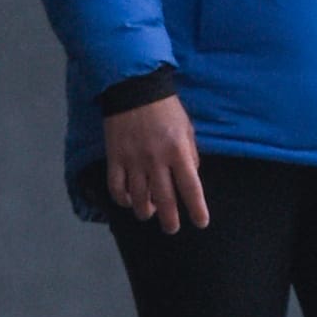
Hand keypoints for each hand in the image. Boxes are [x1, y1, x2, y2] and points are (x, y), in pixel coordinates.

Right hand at [103, 88, 210, 229]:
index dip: (196, 209)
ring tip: (149, 213)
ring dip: (145, 212)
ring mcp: (134, 160)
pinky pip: (117, 187)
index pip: (191, 188)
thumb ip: (190, 154)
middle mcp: (157, 160)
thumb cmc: (165, 108)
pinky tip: (128, 201)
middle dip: (170, 220)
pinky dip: (122, 199)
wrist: (134, 88)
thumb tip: (191, 177)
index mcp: (178, 151)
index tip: (201, 223)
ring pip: (139, 199)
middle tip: (172, 229)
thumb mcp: (187, 129)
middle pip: (164, 200)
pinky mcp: (115, 157)